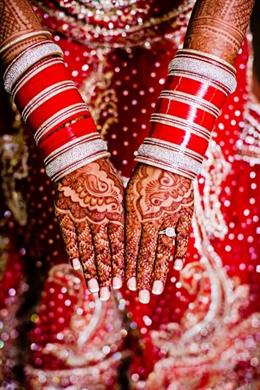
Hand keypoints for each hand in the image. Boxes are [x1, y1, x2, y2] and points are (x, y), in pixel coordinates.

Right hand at [54, 158, 123, 300]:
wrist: (81, 160)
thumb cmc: (106, 178)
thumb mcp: (120, 195)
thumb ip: (124, 217)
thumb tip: (133, 237)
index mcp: (115, 213)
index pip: (118, 246)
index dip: (120, 266)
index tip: (122, 284)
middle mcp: (98, 218)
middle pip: (103, 253)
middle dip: (106, 276)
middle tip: (107, 296)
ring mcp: (80, 217)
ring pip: (86, 249)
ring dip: (90, 271)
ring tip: (93, 289)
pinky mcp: (65, 214)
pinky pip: (70, 238)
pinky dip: (74, 254)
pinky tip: (78, 268)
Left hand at [125, 164, 193, 303]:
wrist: (168, 159)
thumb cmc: (143, 177)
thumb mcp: (129, 195)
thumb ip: (125, 218)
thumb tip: (119, 241)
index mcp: (135, 214)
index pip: (130, 247)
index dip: (128, 268)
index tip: (125, 286)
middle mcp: (152, 219)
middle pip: (146, 254)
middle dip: (142, 277)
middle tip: (140, 297)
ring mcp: (170, 218)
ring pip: (164, 250)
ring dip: (159, 271)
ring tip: (156, 290)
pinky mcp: (185, 214)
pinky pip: (183, 236)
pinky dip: (180, 252)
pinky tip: (176, 267)